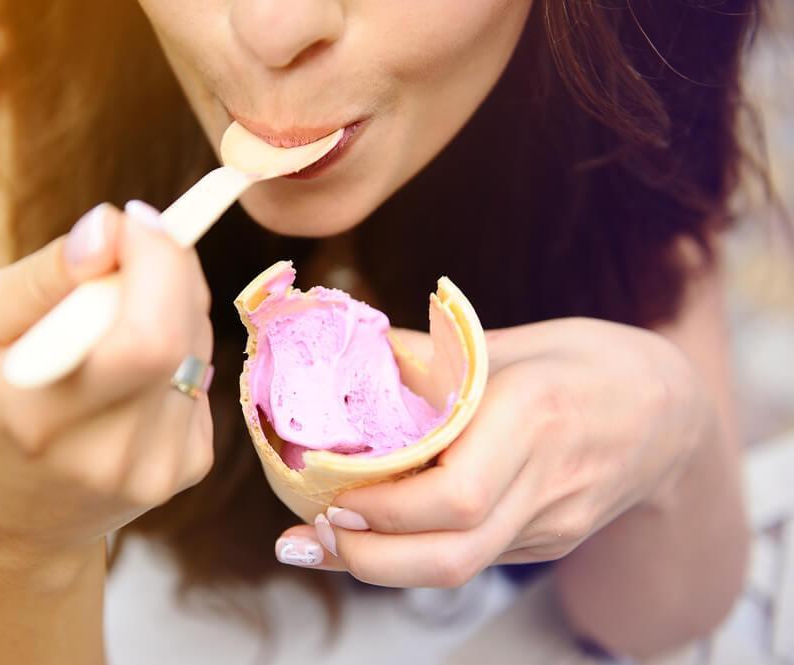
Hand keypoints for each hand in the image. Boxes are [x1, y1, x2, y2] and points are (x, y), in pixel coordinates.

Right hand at [0, 201, 214, 563]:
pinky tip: (135, 366)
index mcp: (40, 420)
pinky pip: (201, 377)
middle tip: (135, 249)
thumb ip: (41, 274)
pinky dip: (178, 348)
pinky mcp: (187, 469)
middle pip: (182, 337)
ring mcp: (157, 469)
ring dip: (174, 306)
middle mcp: (110, 456)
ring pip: (198, 348)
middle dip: (169, 269)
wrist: (12, 518)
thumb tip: (111, 230)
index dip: (157, 263)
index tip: (132, 221)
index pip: (145, 337)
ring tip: (122, 312)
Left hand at [276, 318, 708, 585]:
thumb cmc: (589, 362)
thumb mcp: (514, 340)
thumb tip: (353, 356)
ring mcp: (553, 522)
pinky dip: (416, 552)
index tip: (327, 491)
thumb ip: (434, 356)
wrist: (673, 413)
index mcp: (536, 417)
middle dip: (369, 558)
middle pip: (452, 556)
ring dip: (382, 565)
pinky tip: (377, 532)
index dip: (383, 508)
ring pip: (460, 569)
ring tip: (325, 539)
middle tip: (310, 534)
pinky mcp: (549, 541)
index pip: (455, 495)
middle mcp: (546, 482)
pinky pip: (474, 557)